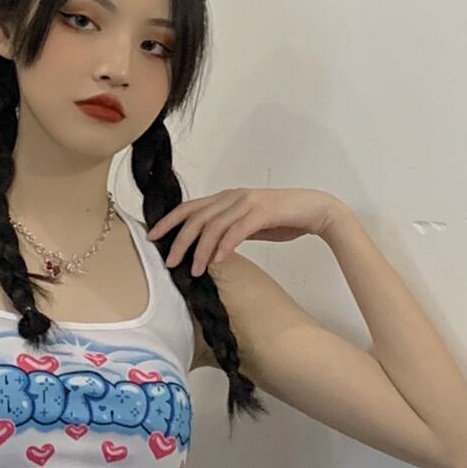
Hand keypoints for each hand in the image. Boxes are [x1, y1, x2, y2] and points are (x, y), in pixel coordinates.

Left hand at [146, 187, 348, 277]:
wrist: (314, 210)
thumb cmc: (281, 219)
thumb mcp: (247, 224)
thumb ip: (226, 232)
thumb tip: (207, 252)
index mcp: (225, 198)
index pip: (189, 208)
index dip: (168, 222)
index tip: (152, 238)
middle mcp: (232, 196)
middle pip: (195, 218)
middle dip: (179, 241)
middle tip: (169, 263)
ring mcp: (247, 202)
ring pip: (213, 226)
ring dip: (200, 250)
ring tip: (194, 270)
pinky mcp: (262, 211)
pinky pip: (237, 230)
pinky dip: (225, 246)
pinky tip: (218, 261)